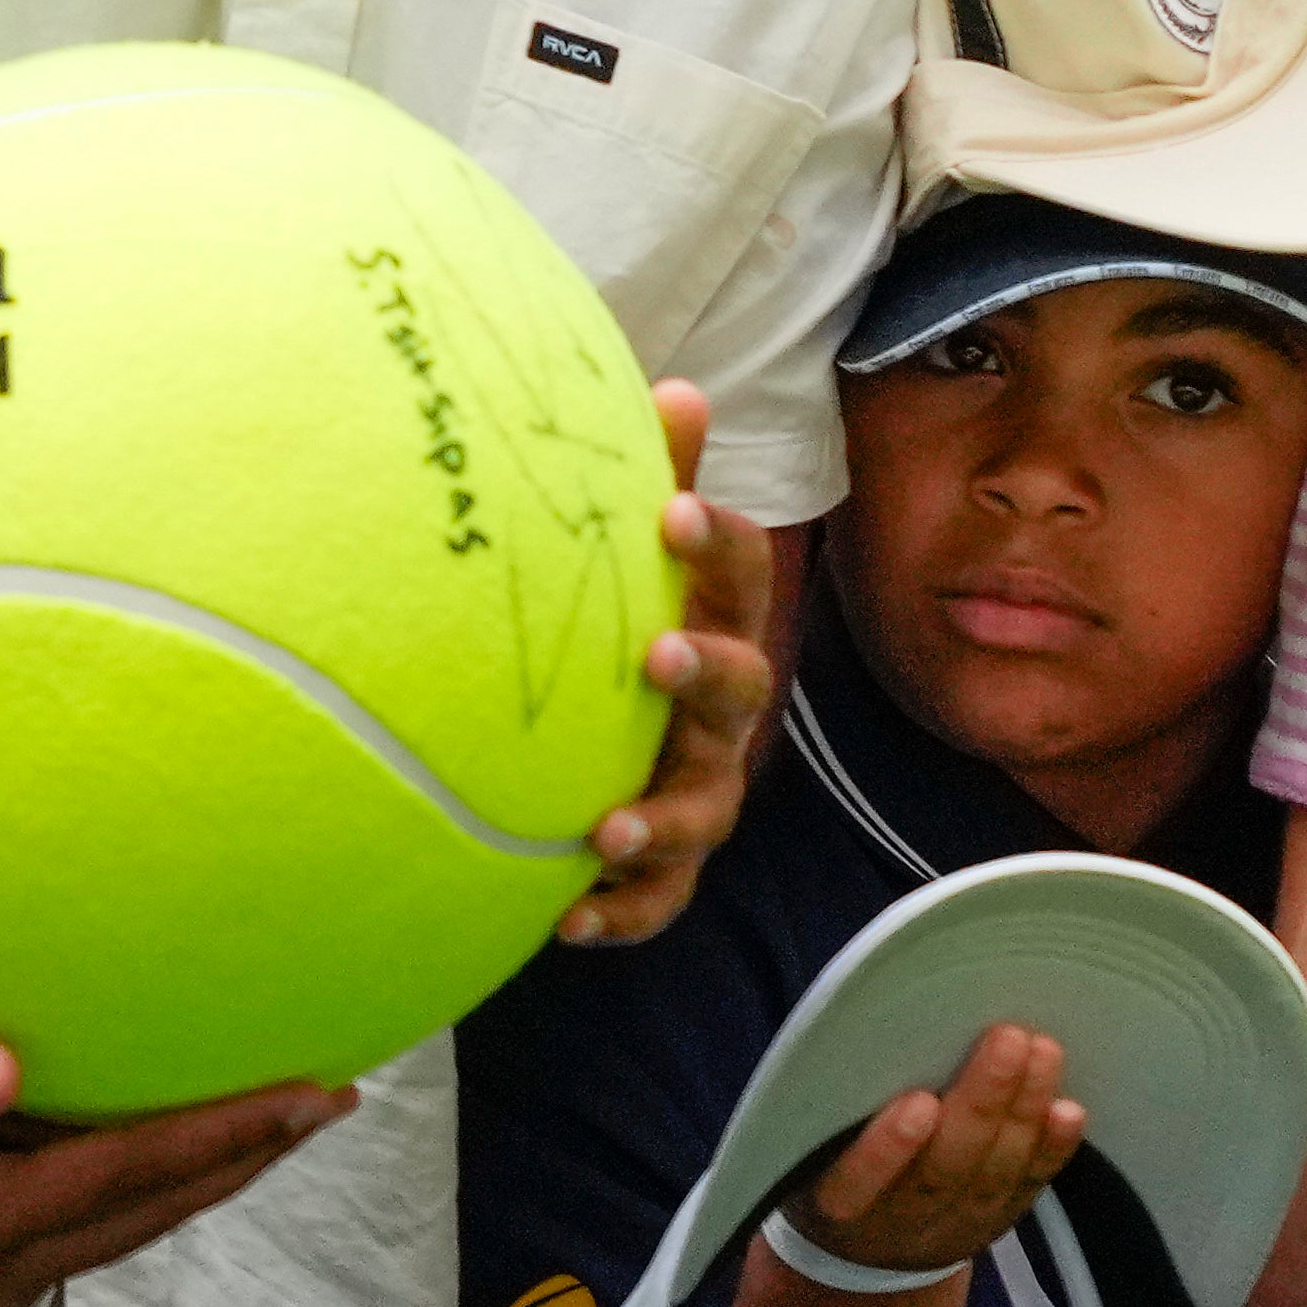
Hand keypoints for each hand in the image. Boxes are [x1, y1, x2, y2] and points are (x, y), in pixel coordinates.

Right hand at [0, 948, 353, 1306]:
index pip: (128, 1180)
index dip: (228, 1135)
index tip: (314, 1092)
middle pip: (152, 1210)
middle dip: (248, 1155)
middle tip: (340, 1094)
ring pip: (134, 1215)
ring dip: (214, 1163)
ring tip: (300, 1104)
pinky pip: (98, 1206)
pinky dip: (157, 1165)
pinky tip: (208, 1114)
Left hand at [562, 384, 777, 949]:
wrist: (600, 754)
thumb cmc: (615, 634)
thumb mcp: (630, 561)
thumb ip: (648, 482)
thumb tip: (674, 388)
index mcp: (713, 622)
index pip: (739, 574)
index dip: (717, 544)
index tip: (670, 516)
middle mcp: (719, 710)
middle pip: (743, 687)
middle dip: (707, 672)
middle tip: (654, 656)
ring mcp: (699, 788)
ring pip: (707, 806)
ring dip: (663, 819)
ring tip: (606, 827)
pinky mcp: (666, 867)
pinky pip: (660, 901)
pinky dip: (619, 913)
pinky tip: (564, 917)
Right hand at [780, 1020, 1083, 1276]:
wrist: (870, 1246)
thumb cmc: (839, 1155)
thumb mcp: (819, 1135)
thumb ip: (846, 1096)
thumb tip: (893, 1016)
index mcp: (835, 1202)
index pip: (856, 1184)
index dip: (886, 1149)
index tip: (917, 1101)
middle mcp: (895, 1223)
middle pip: (942, 1170)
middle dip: (980, 1103)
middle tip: (1007, 1037)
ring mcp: (951, 1227)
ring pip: (992, 1175)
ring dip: (1023, 1112)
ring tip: (1042, 1050)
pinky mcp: (995, 1222)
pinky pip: (1027, 1189)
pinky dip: (1052, 1150)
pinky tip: (1069, 1112)